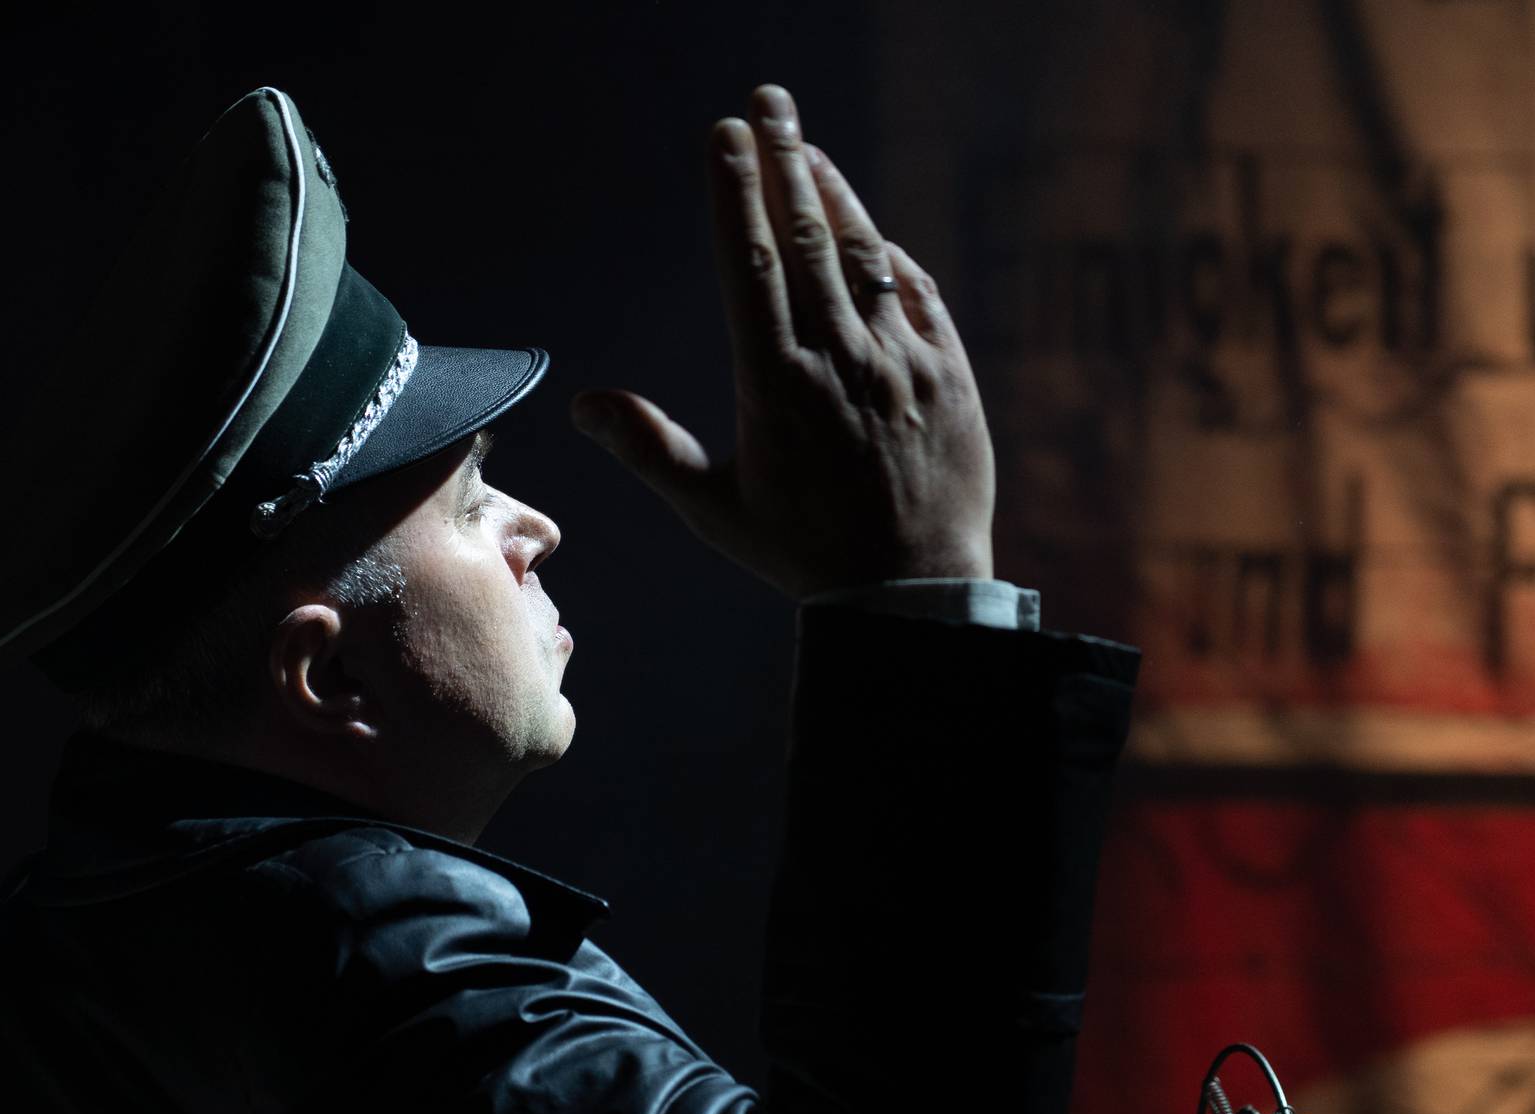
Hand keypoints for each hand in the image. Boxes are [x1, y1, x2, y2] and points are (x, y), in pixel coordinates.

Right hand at [570, 83, 996, 600]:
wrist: (913, 590)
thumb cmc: (804, 554)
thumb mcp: (716, 510)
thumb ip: (650, 449)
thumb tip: (584, 405)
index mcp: (776, 382)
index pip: (748, 262)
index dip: (735, 190)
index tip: (724, 135)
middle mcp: (840, 358)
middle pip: (805, 237)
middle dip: (783, 160)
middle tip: (767, 102)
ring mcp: (900, 361)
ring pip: (865, 256)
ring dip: (835, 196)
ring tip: (808, 148)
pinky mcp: (950, 374)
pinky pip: (917, 296)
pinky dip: (891, 258)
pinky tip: (872, 235)